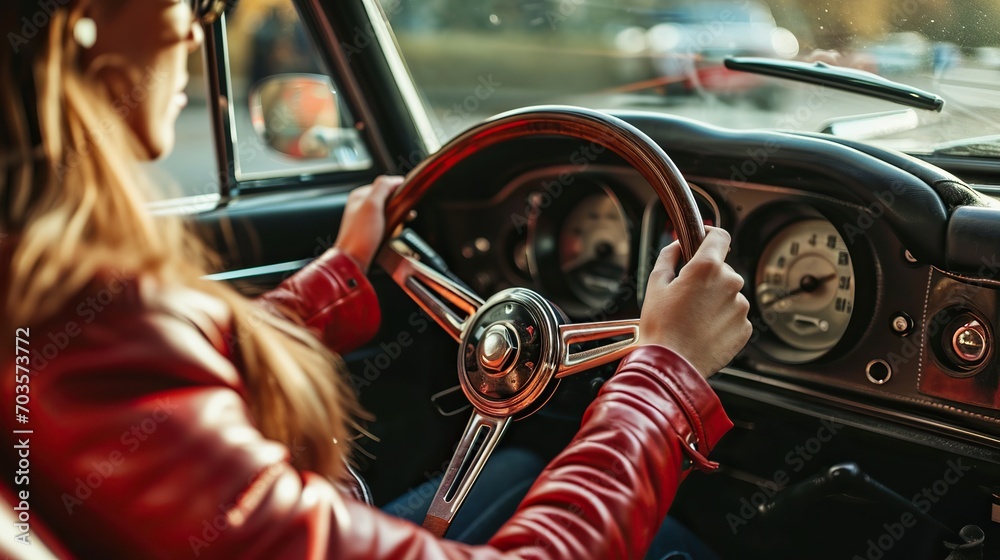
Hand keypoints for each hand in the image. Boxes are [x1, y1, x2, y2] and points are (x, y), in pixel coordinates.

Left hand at [333, 175, 403, 271]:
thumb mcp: (372, 205)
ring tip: (406, 219)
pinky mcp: (371, 231)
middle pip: (387, 197)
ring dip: (399, 214)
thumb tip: (395, 179)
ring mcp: (366, 219)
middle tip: (407, 210)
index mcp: (360, 196)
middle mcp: (361, 205)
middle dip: (399, 202)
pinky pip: (387, 222)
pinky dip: (395, 224)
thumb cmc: (360, 236)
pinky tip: (398, 229)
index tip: (409, 193)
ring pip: (388, 210)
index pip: (384, 183)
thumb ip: (382, 188)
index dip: (398, 187)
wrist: (353, 260)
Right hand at [638, 227, 751, 377]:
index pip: (720, 236)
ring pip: (729, 293)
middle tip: (687, 294)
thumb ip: (669, 256)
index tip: (701, 240)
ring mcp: (740, 307)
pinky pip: (734, 315)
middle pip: (722, 269)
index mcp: (707, 267)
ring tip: (694, 318)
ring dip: (715, 299)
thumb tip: (677, 245)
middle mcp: (730, 283)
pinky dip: (721, 319)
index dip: (708, 236)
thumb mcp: (656, 284)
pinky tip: (703, 330)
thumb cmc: (661, 326)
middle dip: (707, 276)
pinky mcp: (745, 328)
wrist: (672, 365)